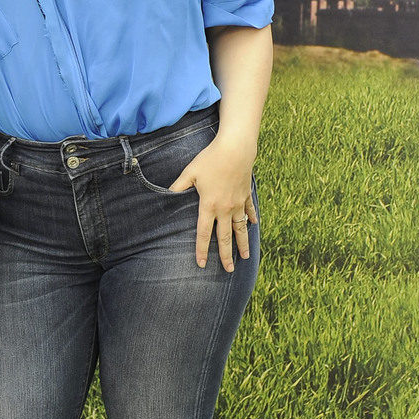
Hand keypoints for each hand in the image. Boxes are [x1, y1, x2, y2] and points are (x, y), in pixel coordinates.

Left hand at [168, 138, 256, 271]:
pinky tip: (253, 225)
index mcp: (209, 206)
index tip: (201, 264)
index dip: (202, 250)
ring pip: (241, 229)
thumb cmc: (210, 159)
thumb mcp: (189, 172)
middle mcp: (225, 209)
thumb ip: (178, 186)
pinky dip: (251, 218)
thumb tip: (165, 194)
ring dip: (243, 244)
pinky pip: (249, 210)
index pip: (204, 233)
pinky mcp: (246, 194)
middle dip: (226, 255)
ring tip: (245, 257)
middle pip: (226, 237)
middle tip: (228, 270)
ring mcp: (238, 203)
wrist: (236, 148)